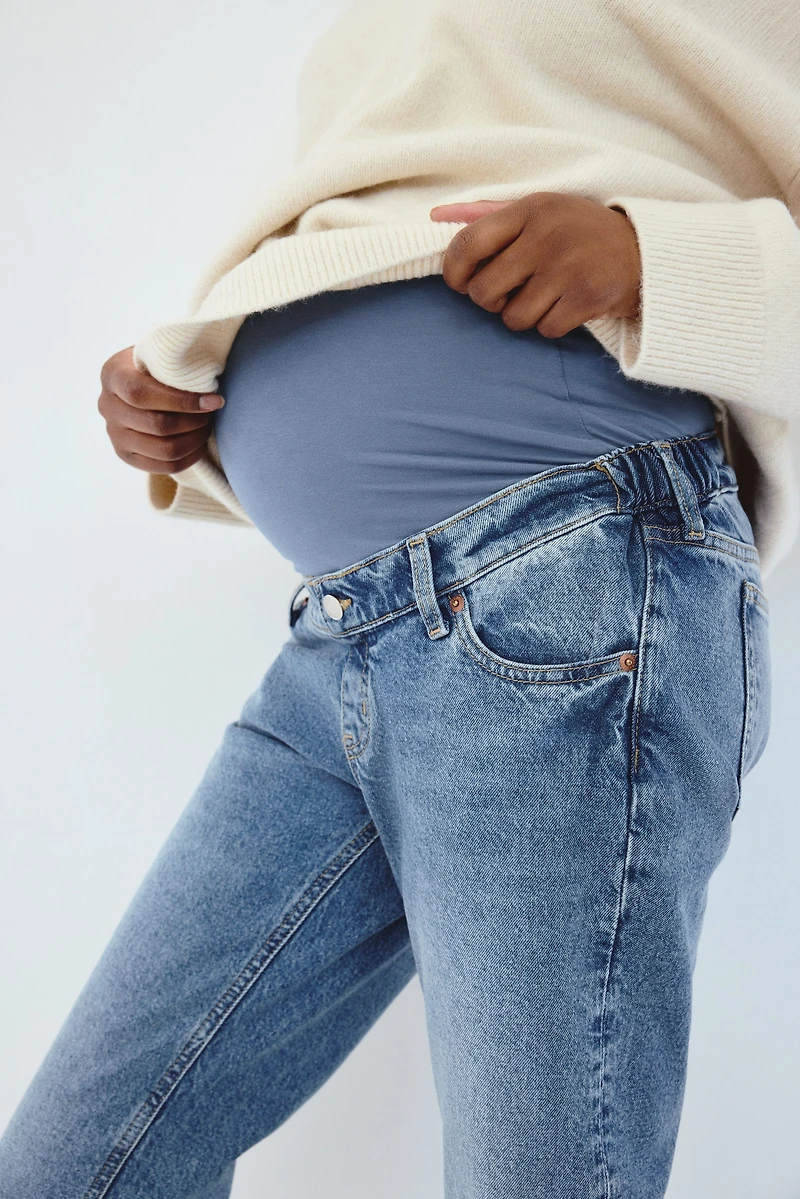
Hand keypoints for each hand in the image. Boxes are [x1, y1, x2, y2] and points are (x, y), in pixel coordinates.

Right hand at [97, 347, 223, 473]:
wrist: (139, 380)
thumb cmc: (157, 363)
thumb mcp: (160, 353)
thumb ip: (175, 361)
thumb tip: (207, 378)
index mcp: (112, 374)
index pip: (141, 394)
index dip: (181, 401)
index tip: (213, 400)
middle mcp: (107, 406)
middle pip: (156, 425)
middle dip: (193, 421)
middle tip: (212, 413)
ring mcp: (114, 434)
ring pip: (163, 449)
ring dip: (194, 440)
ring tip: (207, 426)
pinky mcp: (125, 455)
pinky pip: (163, 466)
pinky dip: (189, 458)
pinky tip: (200, 445)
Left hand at [430, 191, 641, 337]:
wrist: (645, 251)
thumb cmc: (579, 232)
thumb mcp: (540, 210)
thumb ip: (488, 214)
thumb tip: (436, 215)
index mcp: (530, 208)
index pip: (467, 242)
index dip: (453, 271)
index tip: (458, 283)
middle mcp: (547, 234)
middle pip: (484, 290)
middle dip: (490, 301)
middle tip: (509, 293)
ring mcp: (568, 266)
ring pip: (513, 317)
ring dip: (523, 316)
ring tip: (545, 297)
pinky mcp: (588, 296)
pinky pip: (545, 329)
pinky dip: (551, 325)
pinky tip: (567, 306)